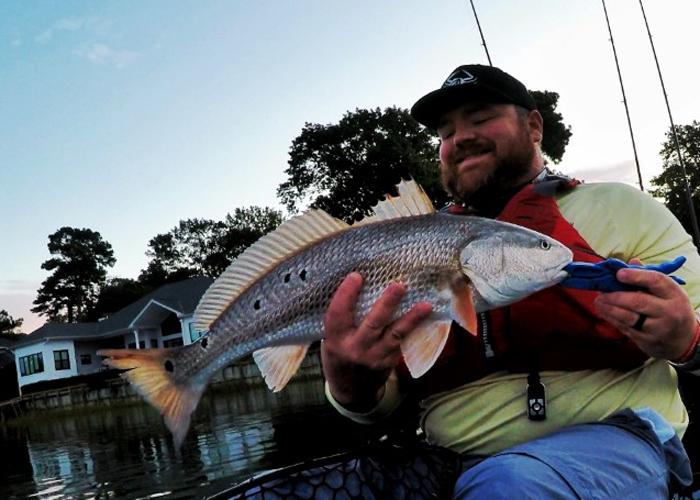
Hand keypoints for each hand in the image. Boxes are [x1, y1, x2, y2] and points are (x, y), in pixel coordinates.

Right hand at [321, 272, 432, 411]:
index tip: (356, 276)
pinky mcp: (389, 361)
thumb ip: (341, 321)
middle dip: (386, 304)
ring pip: (394, 335)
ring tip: (425, 305)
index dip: (346, 295)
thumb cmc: (338, 356)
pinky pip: (401, 340)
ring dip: (411, 318)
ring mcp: (374, 357)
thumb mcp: (331, 341)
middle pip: (372, 324)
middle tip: (399, 286)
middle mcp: (355, 349)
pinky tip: (424, 312)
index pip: (338, 315)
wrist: (350, 391)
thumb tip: (361, 287)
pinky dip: (413, 326)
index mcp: (335, 341)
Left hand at [594, 259, 697, 359]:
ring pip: (629, 317)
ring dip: (609, 308)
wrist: (682, 339)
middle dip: (616, 296)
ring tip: (598, 301)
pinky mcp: (647, 340)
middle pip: (638, 302)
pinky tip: (603, 311)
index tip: (619, 273)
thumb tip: (631, 262)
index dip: (636, 276)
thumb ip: (648, 277)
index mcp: (674, 294)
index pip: (656, 281)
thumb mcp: (667, 292)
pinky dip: (612, 319)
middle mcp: (668, 312)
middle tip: (601, 292)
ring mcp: (658, 328)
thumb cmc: (670, 308)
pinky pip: (625, 328)